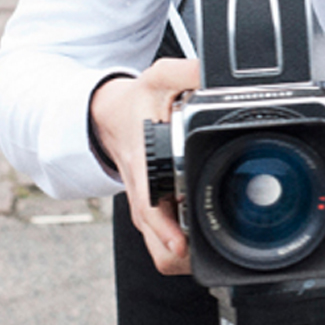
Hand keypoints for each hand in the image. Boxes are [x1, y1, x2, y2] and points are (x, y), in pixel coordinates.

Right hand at [90, 58, 200, 274]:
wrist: (108, 116)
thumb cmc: (135, 102)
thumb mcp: (159, 78)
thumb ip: (188, 71)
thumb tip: (213, 70)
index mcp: (144, 169)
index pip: (152, 212)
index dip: (168, 234)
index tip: (184, 244)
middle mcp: (144, 198)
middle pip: (161, 247)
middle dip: (187, 254)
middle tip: (216, 244)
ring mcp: (147, 211)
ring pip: (163, 252)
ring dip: (187, 253)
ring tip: (215, 240)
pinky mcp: (153, 215)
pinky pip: (167, 243)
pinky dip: (185, 245)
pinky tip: (205, 231)